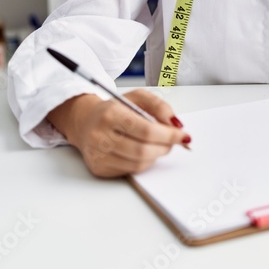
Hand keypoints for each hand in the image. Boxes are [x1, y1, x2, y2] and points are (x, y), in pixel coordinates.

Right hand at [47, 90, 189, 177]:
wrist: (85, 121)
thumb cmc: (114, 109)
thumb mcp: (137, 97)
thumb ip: (160, 106)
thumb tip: (176, 124)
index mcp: (111, 114)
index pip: (146, 130)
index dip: (169, 135)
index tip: (183, 135)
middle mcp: (100, 136)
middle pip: (143, 150)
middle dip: (165, 146)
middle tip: (174, 141)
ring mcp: (98, 155)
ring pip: (138, 163)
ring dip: (156, 155)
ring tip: (160, 145)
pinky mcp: (99, 168)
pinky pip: (130, 171)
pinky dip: (144, 163)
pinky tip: (145, 152)